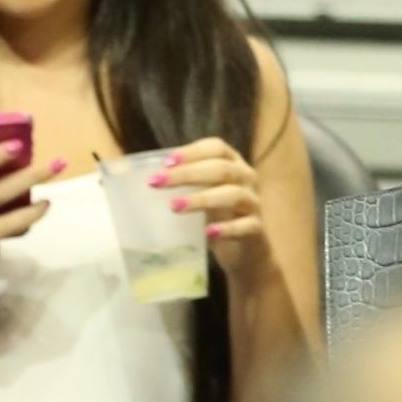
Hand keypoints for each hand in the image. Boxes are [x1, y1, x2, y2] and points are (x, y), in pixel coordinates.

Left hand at [145, 136, 273, 290]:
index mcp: (233, 164)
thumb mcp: (200, 195)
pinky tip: (209, 233)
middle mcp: (246, 179)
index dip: (192, 151)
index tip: (166, 161)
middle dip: (188, 173)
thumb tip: (145, 178)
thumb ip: (182, 184)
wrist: (245, 254)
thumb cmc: (217, 218)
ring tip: (174, 207)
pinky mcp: (257, 231)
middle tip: (156, 182)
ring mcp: (253, 204)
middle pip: (222, 169)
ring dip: (202, 198)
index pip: (217, 148)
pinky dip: (228, 228)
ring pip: (234, 195)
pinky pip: (247, 226)